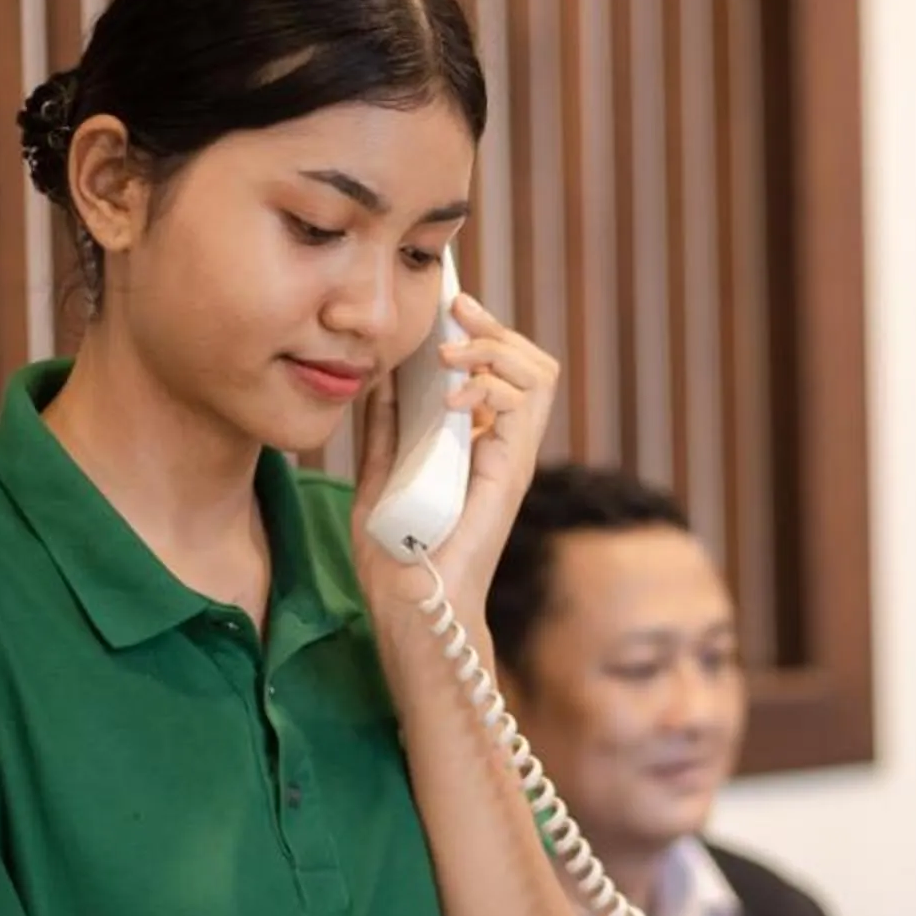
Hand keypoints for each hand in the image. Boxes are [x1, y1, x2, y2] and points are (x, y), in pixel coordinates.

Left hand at [350, 292, 559, 620]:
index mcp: (474, 442)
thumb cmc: (397, 556)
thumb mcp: (378, 473)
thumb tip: (379, 375)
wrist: (410, 608)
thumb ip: (384, 428)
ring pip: (537, 373)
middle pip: (528, 360)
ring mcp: (510, 458)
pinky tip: (452, 397)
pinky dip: (492, 386)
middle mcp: (501, 445)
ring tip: (450, 356)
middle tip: (456, 314)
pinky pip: (524, 407)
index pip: (497, 368)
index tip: (445, 307)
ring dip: (495, 350)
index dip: (478, 332)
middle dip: (494, 327)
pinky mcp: (509, 473)